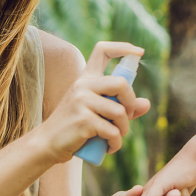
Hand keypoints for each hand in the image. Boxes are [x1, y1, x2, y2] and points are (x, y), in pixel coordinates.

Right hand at [35, 42, 150, 163]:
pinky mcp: (83, 120)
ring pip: (119, 112)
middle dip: (131, 103)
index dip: (123, 47)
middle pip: (121, 83)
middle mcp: (83, 85)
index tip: (138, 52)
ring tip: (115, 137)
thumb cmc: (75, 126)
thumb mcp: (97, 112)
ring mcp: (82, 101)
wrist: (49, 143)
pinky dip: (115, 143)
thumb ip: (122, 107)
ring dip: (124, 129)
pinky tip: (109, 148)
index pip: (103, 50)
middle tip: (126, 117)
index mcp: (86, 78)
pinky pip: (112, 131)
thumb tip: (147, 104)